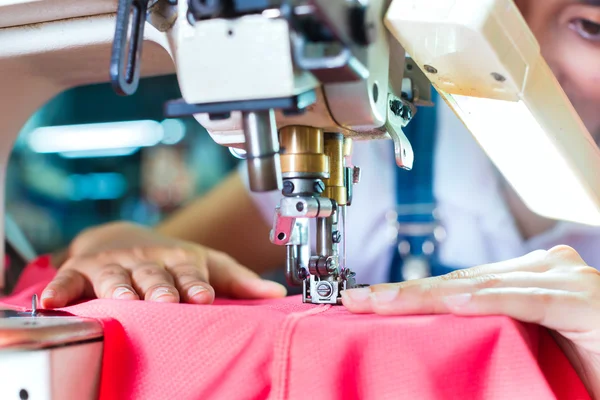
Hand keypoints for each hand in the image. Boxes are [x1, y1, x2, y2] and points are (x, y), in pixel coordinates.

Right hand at [42, 222, 285, 307]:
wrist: (126, 236)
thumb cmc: (173, 260)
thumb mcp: (208, 265)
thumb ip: (239, 281)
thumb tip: (278, 295)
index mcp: (181, 261)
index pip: (191, 274)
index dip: (196, 284)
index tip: (203, 296)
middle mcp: (149, 260)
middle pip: (155, 274)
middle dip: (160, 287)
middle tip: (166, 301)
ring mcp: (116, 264)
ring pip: (116, 274)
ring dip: (117, 285)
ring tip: (121, 297)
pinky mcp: (84, 270)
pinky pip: (71, 279)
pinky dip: (61, 287)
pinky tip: (54, 299)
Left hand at [341, 245, 599, 397]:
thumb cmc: (584, 362)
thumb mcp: (526, 344)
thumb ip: (490, 332)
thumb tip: (438, 340)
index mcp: (527, 279)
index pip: (458, 285)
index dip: (412, 293)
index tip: (368, 301)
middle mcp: (543, 270)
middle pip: (462, 281)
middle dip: (408, 293)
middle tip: (359, 301)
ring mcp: (563, 279)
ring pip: (482, 285)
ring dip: (430, 296)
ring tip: (384, 303)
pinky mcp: (580, 300)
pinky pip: (525, 300)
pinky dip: (487, 302)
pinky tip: (452, 304)